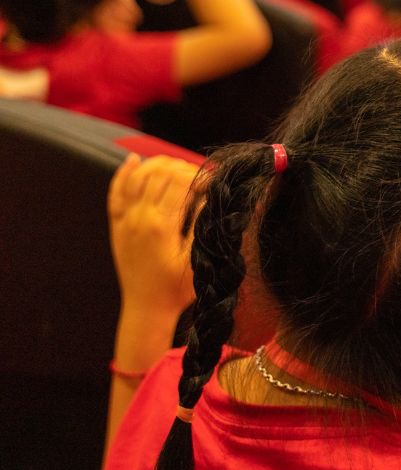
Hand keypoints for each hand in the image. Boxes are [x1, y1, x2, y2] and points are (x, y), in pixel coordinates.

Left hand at [107, 154, 197, 318]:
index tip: (215, 181)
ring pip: (137, 176)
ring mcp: (125, 220)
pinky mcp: (117, 225)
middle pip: (159, 173)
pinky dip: (124, 173)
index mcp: (161, 225)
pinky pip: (116, 192)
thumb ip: (203, 225)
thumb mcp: (197, 259)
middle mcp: (139, 218)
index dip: (200, 175)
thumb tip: (210, 196)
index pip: (180, 181)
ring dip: (159, 165)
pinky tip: (134, 160)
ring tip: (179, 169)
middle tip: (202, 177)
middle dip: (184, 168)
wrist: (147, 308)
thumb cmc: (177, 289)